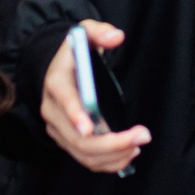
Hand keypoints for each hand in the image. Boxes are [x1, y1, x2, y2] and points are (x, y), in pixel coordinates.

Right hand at [41, 20, 150, 173]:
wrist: (58, 69)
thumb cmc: (76, 52)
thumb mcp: (86, 33)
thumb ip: (101, 32)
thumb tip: (116, 37)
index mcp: (56, 82)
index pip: (64, 99)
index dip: (75, 113)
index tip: (90, 127)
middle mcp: (52, 109)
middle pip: (77, 136)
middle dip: (111, 142)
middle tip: (142, 135)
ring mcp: (57, 128)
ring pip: (83, 153)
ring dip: (113, 155)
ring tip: (139, 144)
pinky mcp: (65, 141)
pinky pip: (85, 159)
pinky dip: (108, 162)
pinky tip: (128, 153)